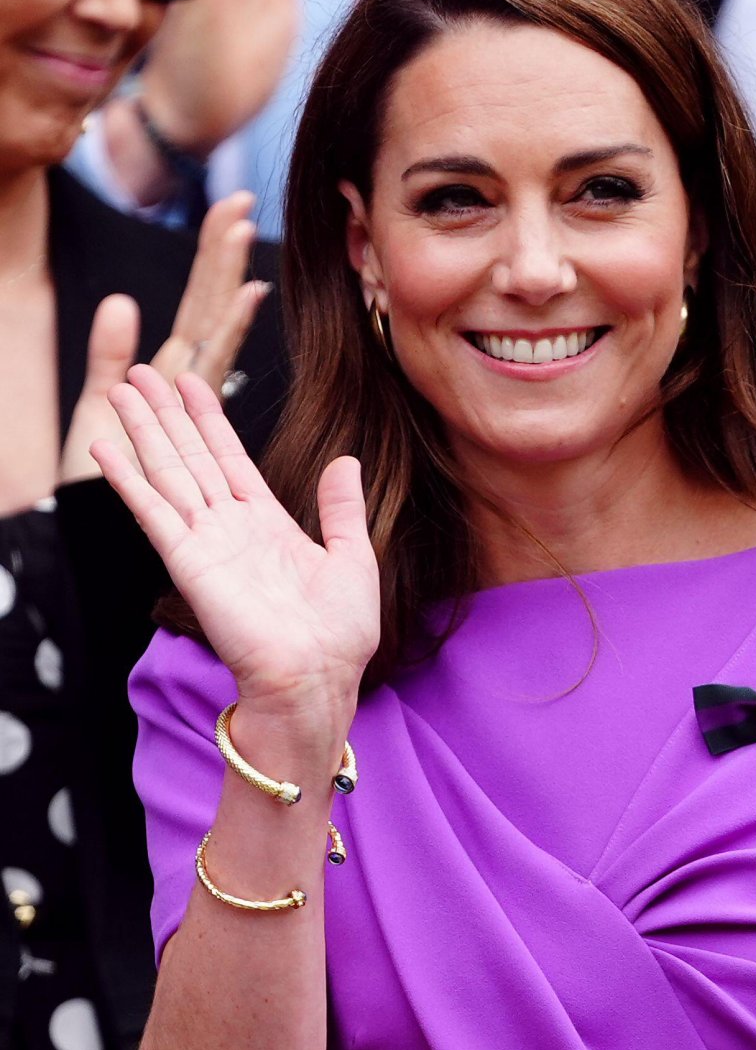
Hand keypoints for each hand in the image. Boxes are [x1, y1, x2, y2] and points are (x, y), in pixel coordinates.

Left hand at [58, 193, 265, 485]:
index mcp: (180, 400)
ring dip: (223, 324)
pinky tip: (188, 365)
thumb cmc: (103, 489)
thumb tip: (123, 300)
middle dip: (224, 269)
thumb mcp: (97, 415)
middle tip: (241, 208)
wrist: (91, 565)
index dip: (219, 272)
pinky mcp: (179, 511)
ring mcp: (189, 457)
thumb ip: (108, 360)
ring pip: (206, 373)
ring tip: (243, 273)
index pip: (204, 323)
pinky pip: (187, 434)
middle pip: (211, 329)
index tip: (236, 222)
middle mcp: (190, 420)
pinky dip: (191, 397)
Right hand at [91, 366, 379, 710]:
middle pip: (190, 457)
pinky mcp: (189, 562)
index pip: (231, 459)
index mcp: (269, 524)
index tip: (193, 383)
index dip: (210, 420)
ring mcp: (207, 543)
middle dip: (167, 414)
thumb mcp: (353, 557)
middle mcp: (232, 528)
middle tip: (142, 371)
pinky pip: (152, 512)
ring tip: (121, 390)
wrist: (318, 678)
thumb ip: (342, 508)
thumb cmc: (339, 634)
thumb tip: (347, 461)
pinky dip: (129, 479)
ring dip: (144, 431)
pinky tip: (107, 448)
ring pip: (168, 473)